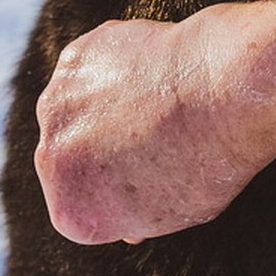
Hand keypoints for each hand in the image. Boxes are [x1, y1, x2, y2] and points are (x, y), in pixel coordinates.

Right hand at [34, 0, 275, 244]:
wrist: (225, 94)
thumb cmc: (211, 159)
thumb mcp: (179, 211)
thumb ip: (136, 213)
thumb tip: (125, 216)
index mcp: (74, 217)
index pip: (86, 209)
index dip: (123, 190)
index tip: (156, 172)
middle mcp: (51, 162)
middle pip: (73, 159)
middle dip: (106, 149)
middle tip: (158, 134)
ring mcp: (56, 106)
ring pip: (78, 111)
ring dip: (106, 107)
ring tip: (159, 103)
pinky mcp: (74, 59)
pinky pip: (92, 67)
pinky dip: (117, 68)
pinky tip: (154, 72)